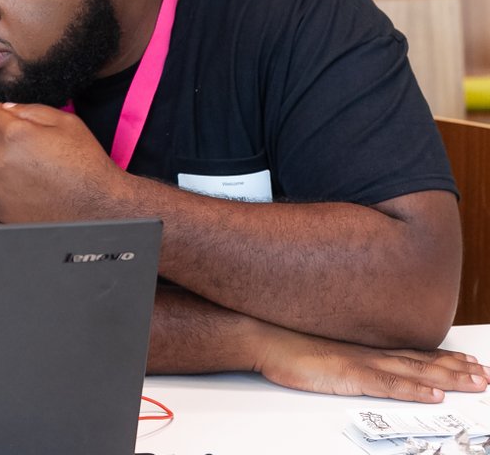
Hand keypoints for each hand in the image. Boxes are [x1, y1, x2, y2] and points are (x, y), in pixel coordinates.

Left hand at [0, 102, 119, 222]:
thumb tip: (5, 109)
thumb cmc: (86, 162)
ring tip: (13, 165)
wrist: (99, 206)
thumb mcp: (67, 122)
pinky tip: (15, 186)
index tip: (3, 119)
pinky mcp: (0, 210)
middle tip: (6, 141)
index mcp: (15, 134)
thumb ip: (32, 110)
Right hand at [255, 325, 489, 401]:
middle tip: (486, 375)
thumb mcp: (321, 342)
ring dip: (448, 378)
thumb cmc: (283, 337)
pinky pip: (388, 385)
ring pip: (414, 372)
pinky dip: (414, 390)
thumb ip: (344, 349)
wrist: (260, 333)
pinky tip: (434, 394)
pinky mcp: (348, 374)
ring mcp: (360, 362)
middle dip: (457, 369)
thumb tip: (354, 357)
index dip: (443, 358)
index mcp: (363, 346)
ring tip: (476, 383)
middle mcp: (368, 352)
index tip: (468, 361)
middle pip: (421, 361)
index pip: (412, 352)